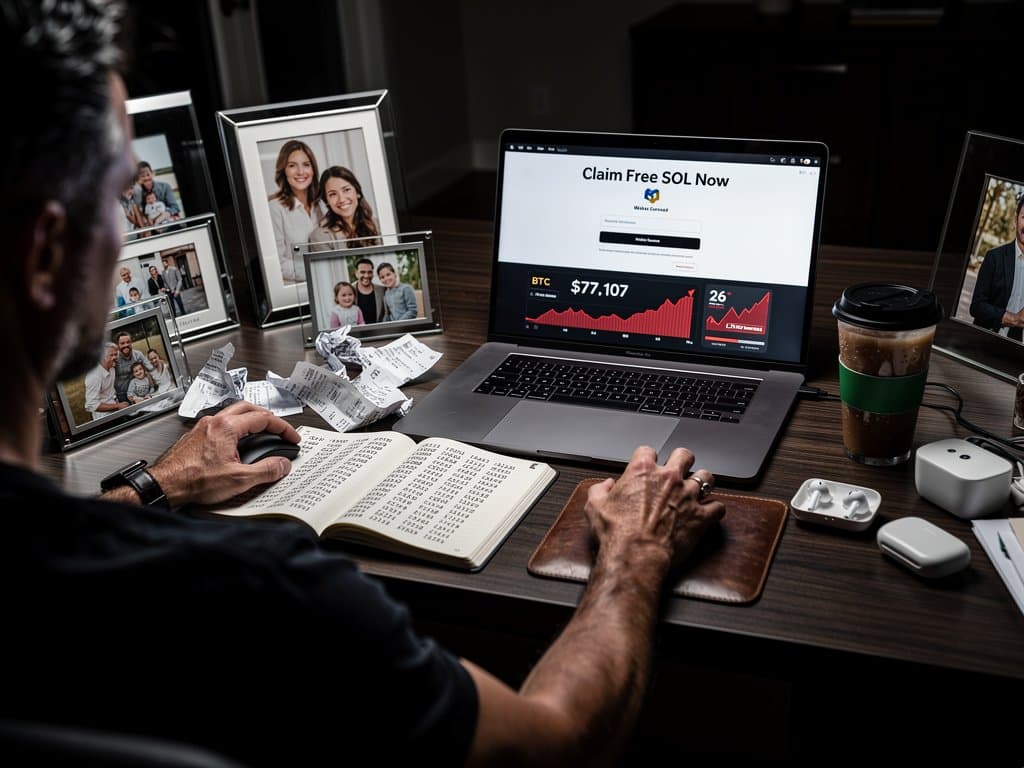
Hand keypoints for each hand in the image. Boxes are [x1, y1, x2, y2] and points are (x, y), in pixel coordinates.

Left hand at [147, 401, 300, 506]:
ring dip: (250, 419)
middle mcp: (214, 421)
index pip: (264, 419)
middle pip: (248, 408)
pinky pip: (220, 423)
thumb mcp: (238, 479)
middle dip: (268, 417)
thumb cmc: (193, 481)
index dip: (283, 428)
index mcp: (227, 427)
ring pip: (233, 413)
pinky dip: (235, 427)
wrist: (164, 485)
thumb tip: (282, 464)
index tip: (292, 437)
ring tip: (260, 431)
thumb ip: (266, 470)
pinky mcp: (195, 436)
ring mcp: (202, 427)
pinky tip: (235, 441)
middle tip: (279, 428)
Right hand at [584, 445, 724, 572]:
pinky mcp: (701, 516)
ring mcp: (687, 495)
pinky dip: (714, 510)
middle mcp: (668, 478)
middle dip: (682, 460)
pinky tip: (708, 513)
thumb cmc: (616, 532)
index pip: (647, 450)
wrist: (635, 554)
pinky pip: (718, 506)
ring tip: (697, 489)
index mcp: (642, 471)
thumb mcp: (594, 506)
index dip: (646, 458)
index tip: (646, 466)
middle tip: (679, 470)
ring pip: (706, 477)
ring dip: (702, 482)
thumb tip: (607, 485)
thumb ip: (599, 490)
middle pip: (684, 455)